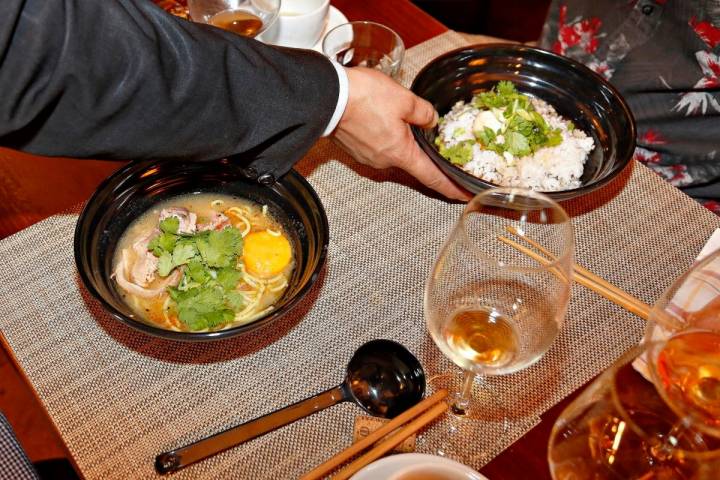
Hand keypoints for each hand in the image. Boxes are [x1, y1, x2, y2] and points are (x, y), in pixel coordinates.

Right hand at [332, 67, 470, 200]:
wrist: (327, 98)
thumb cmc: (363, 98)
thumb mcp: (404, 99)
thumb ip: (423, 112)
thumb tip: (430, 120)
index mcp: (401, 153)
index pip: (432, 177)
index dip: (451, 188)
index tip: (464, 195)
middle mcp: (384, 161)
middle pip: (411, 160)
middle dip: (420, 148)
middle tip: (425, 132)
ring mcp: (368, 157)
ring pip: (393, 150)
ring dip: (399, 138)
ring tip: (396, 116)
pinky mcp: (356, 150)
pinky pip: (377, 145)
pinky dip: (384, 135)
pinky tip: (381, 118)